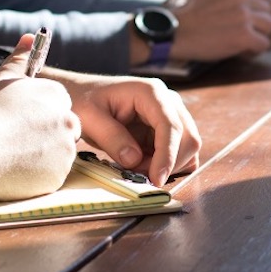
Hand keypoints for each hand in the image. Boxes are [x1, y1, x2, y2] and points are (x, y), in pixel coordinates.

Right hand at [0, 34, 80, 200]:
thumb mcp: (1, 80)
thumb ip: (20, 59)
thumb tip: (30, 37)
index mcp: (56, 95)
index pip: (58, 104)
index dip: (38, 114)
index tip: (20, 121)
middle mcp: (68, 120)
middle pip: (64, 128)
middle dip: (46, 134)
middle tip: (16, 140)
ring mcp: (66, 149)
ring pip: (59, 152)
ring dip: (42, 155)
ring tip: (12, 154)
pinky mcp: (59, 175)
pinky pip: (52, 175)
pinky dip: (38, 175)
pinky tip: (15, 170)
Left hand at [44, 72, 200, 186]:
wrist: (82, 95)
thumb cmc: (84, 101)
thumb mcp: (89, 118)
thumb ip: (112, 138)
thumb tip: (135, 160)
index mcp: (150, 92)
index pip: (171, 125)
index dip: (167, 155)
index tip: (156, 179)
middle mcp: (168, 101)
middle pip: (188, 137)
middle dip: (169, 163)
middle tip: (139, 175)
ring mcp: (170, 114)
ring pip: (188, 147)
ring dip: (168, 165)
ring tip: (137, 167)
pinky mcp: (167, 128)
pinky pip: (180, 151)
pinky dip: (168, 164)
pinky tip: (145, 165)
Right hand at [170, 0, 270, 60]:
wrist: (174, 33)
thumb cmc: (189, 17)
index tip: (252, 8)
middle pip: (269, 7)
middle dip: (261, 20)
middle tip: (248, 31)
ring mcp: (243, 15)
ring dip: (261, 35)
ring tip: (244, 41)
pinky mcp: (243, 35)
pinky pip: (263, 43)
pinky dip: (255, 50)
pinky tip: (241, 50)